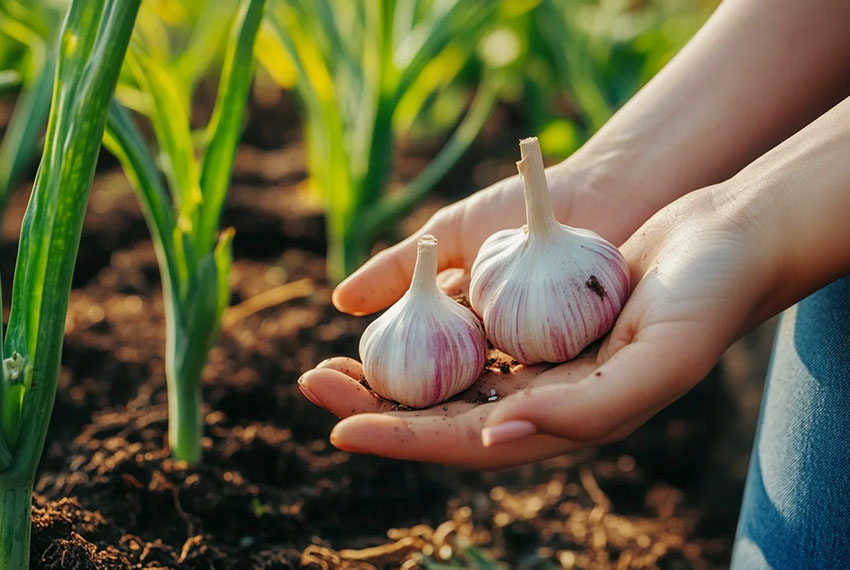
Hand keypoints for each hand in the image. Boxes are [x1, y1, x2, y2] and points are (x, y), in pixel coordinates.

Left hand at [301, 184, 777, 467]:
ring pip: (448, 379)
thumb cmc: (705, 296)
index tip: (339, 430)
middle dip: (376, 407)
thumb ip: (586, 408)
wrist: (726, 241)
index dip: (405, 440)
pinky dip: (424, 336)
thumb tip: (494, 436)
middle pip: (444, 414)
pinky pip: (468, 338)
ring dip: (389, 375)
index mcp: (570, 420)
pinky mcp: (536, 326)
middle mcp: (547, 401)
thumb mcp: (659, 354)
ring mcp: (539, 364)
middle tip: (312, 385)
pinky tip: (387, 329)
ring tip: (331, 363)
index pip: (471, 442)